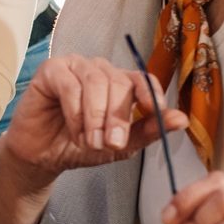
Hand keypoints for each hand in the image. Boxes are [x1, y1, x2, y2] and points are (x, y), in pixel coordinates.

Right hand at [0, 55, 187, 184]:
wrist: (42, 156)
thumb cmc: (78, 146)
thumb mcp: (120, 146)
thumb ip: (148, 131)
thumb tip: (181, 119)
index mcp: (120, 84)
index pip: (143, 78)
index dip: (150, 92)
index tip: (151, 110)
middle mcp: (100, 70)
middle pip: (120, 82)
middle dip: (118, 117)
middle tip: (112, 143)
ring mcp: (76, 67)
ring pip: (96, 82)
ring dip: (95, 117)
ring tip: (90, 142)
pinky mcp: (52, 69)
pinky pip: (70, 85)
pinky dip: (75, 112)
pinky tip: (74, 130)